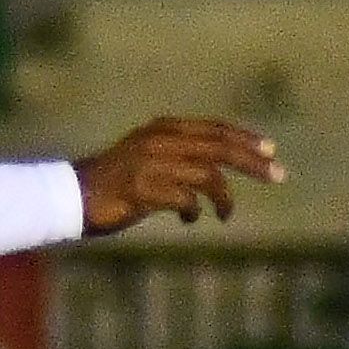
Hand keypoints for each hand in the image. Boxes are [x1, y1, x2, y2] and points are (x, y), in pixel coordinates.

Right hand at [76, 118, 283, 235]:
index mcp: (162, 129)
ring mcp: (152, 164)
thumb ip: (178, 157)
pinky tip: (189, 220)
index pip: (215, 129)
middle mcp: (160, 141)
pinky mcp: (144, 189)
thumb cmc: (110, 183)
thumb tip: (213, 175)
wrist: (69, 196)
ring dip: (224, 197)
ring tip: (226, 214)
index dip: (245, 139)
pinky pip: (185, 200)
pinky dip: (194, 211)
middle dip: (252, 162)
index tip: (270, 152)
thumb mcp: (147, 158)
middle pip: (219, 148)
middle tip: (278, 175)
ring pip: (207, 175)